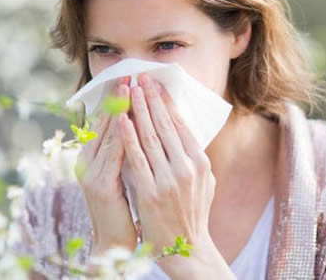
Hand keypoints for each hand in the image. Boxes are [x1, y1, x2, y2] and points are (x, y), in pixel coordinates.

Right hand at [76, 76, 136, 256]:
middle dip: (119, 96)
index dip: (118, 98)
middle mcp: (87, 159)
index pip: (107, 121)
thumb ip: (125, 148)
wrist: (113, 240)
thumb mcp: (122, 170)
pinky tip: (130, 119)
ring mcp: (91, 172)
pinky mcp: (101, 185)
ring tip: (131, 86)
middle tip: (130, 73)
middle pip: (105, 121)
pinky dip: (122, 134)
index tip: (130, 78)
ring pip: (109, 132)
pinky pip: (114, 154)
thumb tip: (139, 122)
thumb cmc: (123, 204)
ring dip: (120, 108)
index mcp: (93, 155)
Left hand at [118, 72, 216, 273]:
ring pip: (150, 137)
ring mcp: (168, 179)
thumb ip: (194, 157)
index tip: (156, 85)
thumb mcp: (204, 182)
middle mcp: (187, 168)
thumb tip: (184, 131)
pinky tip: (121, 119)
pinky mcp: (150, 191)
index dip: (167, 102)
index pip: (181, 125)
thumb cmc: (193, 212)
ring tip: (129, 90)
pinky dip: (128, 137)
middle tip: (141, 78)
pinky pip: (137, 158)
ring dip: (138, 110)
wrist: (186, 247)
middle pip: (166, 125)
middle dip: (151, 99)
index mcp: (200, 163)